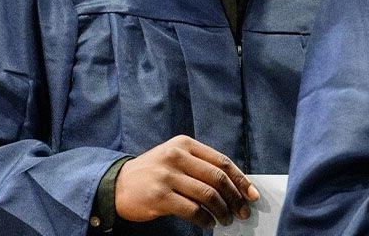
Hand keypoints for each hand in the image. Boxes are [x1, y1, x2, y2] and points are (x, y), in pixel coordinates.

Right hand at [115, 135, 259, 228]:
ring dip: (222, 210)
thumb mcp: (175, 159)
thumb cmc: (153, 173)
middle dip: (235, 197)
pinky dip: (205, 219)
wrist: (116, 185)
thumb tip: (234, 186)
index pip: (221, 161)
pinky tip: (208, 224)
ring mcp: (167, 176)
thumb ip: (200, 166)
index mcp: (184, 144)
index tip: (252, 194)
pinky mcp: (160, 196)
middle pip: (217, 177)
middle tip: (243, 211)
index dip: (240, 179)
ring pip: (207, 194)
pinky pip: (192, 210)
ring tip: (227, 220)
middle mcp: (176, 156)